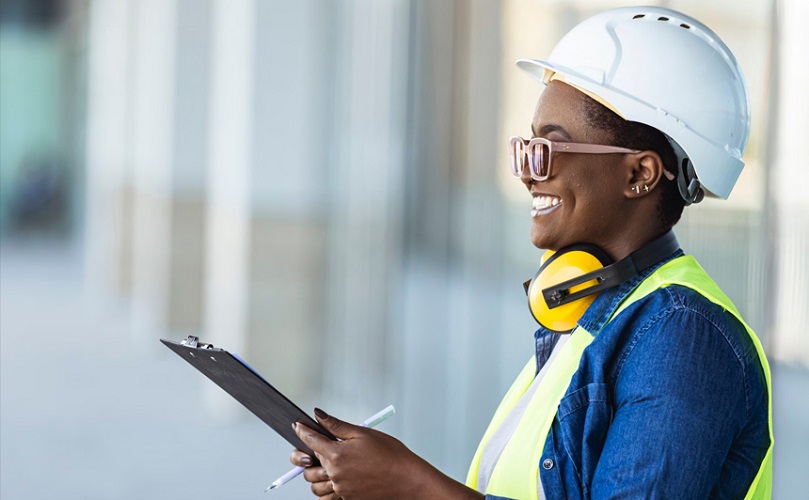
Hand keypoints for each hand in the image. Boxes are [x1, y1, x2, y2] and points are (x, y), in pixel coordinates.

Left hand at [291, 408, 481, 499]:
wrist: (408, 480)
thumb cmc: (391, 454)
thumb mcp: (363, 433)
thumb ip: (337, 425)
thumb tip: (318, 415)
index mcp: (337, 454)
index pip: (311, 440)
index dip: (302, 431)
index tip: (297, 425)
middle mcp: (335, 474)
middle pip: (310, 463)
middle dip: (310, 453)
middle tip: (321, 446)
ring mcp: (341, 489)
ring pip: (316, 483)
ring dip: (318, 472)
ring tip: (331, 462)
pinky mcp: (347, 498)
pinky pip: (328, 495)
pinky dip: (327, 487)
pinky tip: (338, 477)